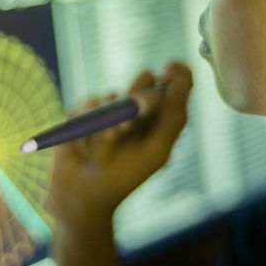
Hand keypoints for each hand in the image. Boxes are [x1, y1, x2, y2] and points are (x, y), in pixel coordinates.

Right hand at [49, 62, 191, 228]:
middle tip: (140, 114)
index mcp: (160, 118)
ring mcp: (109, 109)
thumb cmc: (125, 176)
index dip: (177, 72)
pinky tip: (88, 141)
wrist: (84, 196)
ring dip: (113, 118)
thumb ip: (173, 117)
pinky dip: (90, 119)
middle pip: (147, 80)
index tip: (169, 70)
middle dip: (144, 97)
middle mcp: (136, 108)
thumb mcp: (157, 151)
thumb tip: (181, 81)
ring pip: (115, 94)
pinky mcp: (84, 111)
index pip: (176, 82)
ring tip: (111, 142)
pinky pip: (90, 102)